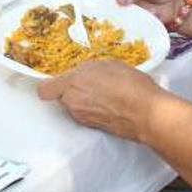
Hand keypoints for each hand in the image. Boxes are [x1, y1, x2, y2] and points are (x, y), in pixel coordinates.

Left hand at [37, 59, 163, 141]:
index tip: (61, 80)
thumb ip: (89, 69)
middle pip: (61, 97)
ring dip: (84, 100)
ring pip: (74, 106)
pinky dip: (94, 110)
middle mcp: (72, 103)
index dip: (51, 84)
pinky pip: (86, 115)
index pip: (44, 90)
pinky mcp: (93, 128)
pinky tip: (111, 104)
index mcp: (72, 83)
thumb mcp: (108, 64)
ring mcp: (82, 117)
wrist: (147, 114)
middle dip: (72, 90)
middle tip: (90, 82)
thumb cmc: (130, 85)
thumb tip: (83, 73)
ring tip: (105, 93)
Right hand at [87, 0, 183, 24]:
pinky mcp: (127, 22)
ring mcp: (120, 9)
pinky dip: (118, 29)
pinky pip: (117, 26)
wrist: (180, 3)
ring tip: (115, 24)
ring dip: (109, 21)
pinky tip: (121, 31)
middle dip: (99, 9)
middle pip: (97, 2)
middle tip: (105, 16)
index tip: (99, 2)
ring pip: (105, 16)